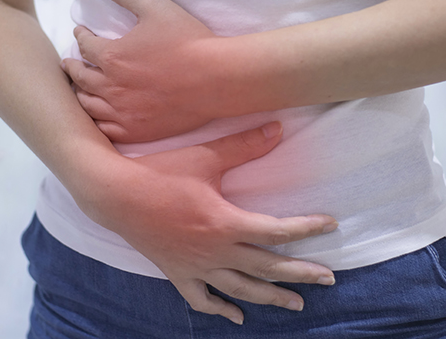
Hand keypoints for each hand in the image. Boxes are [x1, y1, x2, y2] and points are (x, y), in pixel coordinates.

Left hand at [62, 0, 229, 142]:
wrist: (218, 79)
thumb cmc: (189, 42)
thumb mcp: (156, 7)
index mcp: (112, 57)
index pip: (85, 45)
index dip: (80, 36)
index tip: (80, 32)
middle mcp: (111, 88)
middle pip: (80, 77)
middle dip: (72, 66)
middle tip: (69, 63)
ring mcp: (123, 113)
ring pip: (88, 105)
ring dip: (80, 93)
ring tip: (79, 88)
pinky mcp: (137, 131)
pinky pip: (105, 130)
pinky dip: (96, 121)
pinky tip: (97, 115)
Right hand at [83, 122, 337, 324]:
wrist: (115, 194)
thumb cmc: (159, 172)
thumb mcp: (204, 156)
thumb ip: (243, 145)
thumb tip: (278, 128)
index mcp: (225, 223)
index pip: (277, 230)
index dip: (307, 228)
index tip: (331, 224)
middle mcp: (215, 251)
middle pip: (267, 267)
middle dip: (301, 274)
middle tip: (329, 277)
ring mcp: (195, 267)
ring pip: (241, 289)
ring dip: (270, 297)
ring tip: (296, 304)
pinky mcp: (177, 272)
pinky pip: (201, 299)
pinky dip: (220, 310)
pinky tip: (236, 317)